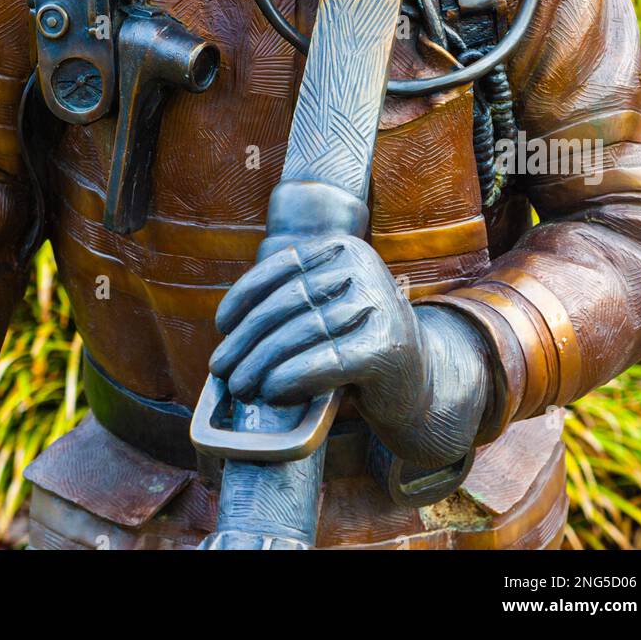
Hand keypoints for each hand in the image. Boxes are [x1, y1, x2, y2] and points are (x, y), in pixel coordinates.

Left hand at [210, 235, 492, 470]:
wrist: (418, 380)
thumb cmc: (355, 342)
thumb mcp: (325, 308)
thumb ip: (289, 305)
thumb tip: (227, 330)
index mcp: (346, 248)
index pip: (284, 266)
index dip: (245, 295)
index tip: (222, 326)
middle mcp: (364, 268)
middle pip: (290, 303)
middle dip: (247, 339)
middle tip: (222, 369)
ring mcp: (379, 305)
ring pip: (303, 333)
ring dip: (261, 364)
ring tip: (241, 387)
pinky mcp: (387, 347)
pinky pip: (327, 360)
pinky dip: (292, 377)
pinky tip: (271, 392)